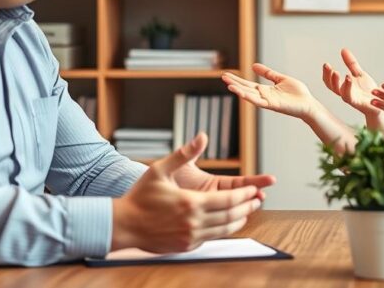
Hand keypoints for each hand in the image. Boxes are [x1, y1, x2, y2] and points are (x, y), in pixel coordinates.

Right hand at [112, 132, 261, 252]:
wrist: (124, 224)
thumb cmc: (141, 196)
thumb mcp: (160, 169)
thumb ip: (184, 153)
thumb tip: (202, 136)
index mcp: (191, 202)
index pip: (229, 199)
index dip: (246, 194)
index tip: (256, 189)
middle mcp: (194, 222)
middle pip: (231, 215)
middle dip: (248, 206)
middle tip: (258, 199)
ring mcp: (191, 237)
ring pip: (224, 230)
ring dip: (239, 220)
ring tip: (248, 211)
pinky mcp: (187, 247)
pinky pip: (212, 238)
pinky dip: (224, 230)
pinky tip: (227, 223)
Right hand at [222, 63, 316, 119]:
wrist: (308, 103)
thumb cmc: (297, 93)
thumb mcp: (280, 78)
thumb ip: (267, 73)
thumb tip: (253, 66)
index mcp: (265, 90)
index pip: (247, 84)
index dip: (237, 80)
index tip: (226, 74)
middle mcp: (264, 96)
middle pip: (246, 89)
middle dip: (234, 84)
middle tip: (223, 77)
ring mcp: (267, 101)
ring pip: (250, 96)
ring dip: (239, 91)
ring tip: (229, 85)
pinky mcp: (273, 105)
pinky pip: (259, 102)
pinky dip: (250, 98)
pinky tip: (242, 93)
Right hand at [322, 48, 382, 118]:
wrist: (381, 102)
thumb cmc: (368, 91)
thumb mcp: (359, 74)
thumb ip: (350, 64)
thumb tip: (343, 50)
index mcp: (343, 87)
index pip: (330, 81)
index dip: (326, 73)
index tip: (326, 64)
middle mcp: (345, 93)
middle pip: (331, 86)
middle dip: (328, 76)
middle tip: (327, 65)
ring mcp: (351, 98)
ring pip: (339, 91)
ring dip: (336, 82)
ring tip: (336, 72)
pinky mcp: (358, 103)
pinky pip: (350, 96)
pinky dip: (348, 87)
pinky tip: (349, 78)